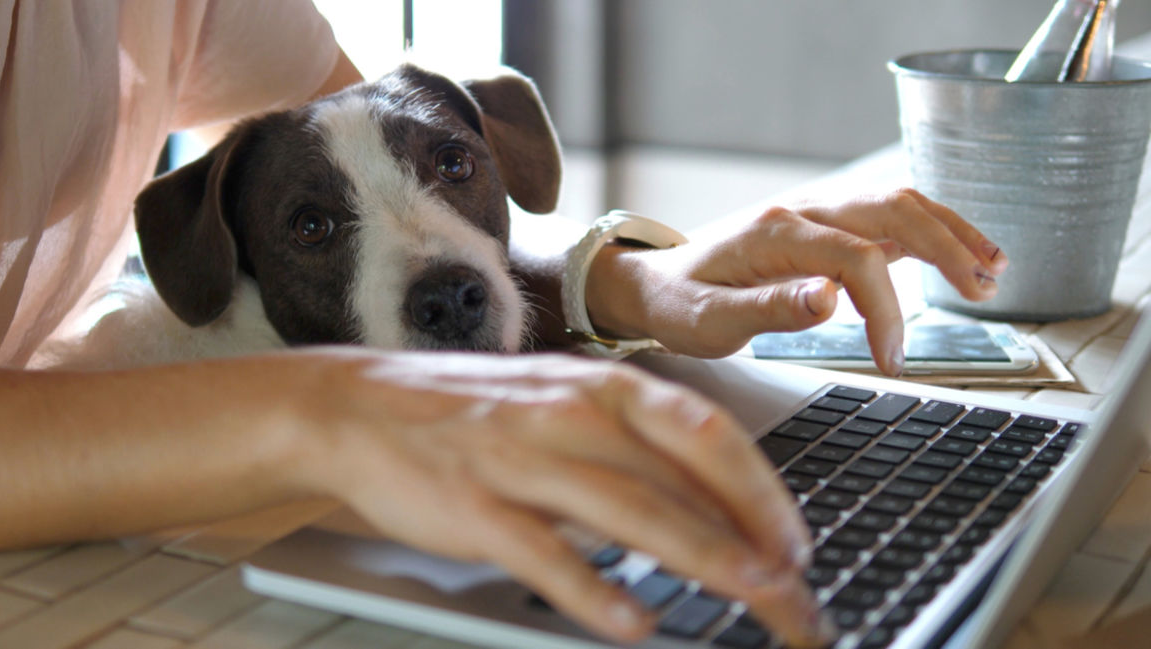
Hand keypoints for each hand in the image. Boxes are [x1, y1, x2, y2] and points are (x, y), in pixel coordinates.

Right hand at [292, 349, 834, 646]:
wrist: (360, 407)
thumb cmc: (475, 412)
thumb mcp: (563, 408)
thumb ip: (633, 451)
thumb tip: (714, 507)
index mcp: (601, 387)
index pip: (706, 434)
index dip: (763, 491)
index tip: (797, 543)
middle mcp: (571, 415)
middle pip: (683, 479)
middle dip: (752, 539)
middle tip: (796, 595)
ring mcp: (521, 457)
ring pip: (629, 509)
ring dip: (701, 556)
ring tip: (751, 596)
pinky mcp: (474, 505)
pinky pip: (544, 551)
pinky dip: (593, 589)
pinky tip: (633, 622)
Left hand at [587, 188, 1008, 375]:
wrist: (654, 283)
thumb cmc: (678, 304)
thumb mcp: (708, 321)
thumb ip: (768, 309)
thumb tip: (829, 300)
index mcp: (776, 234)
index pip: (857, 258)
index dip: (886, 309)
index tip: (891, 358)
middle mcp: (802, 213)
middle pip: (892, 209)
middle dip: (945, 247)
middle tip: (983, 292)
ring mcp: (816, 216)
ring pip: (897, 204)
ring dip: (949, 231)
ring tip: (992, 270)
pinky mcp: (823, 230)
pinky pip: (886, 219)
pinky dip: (929, 233)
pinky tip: (962, 257)